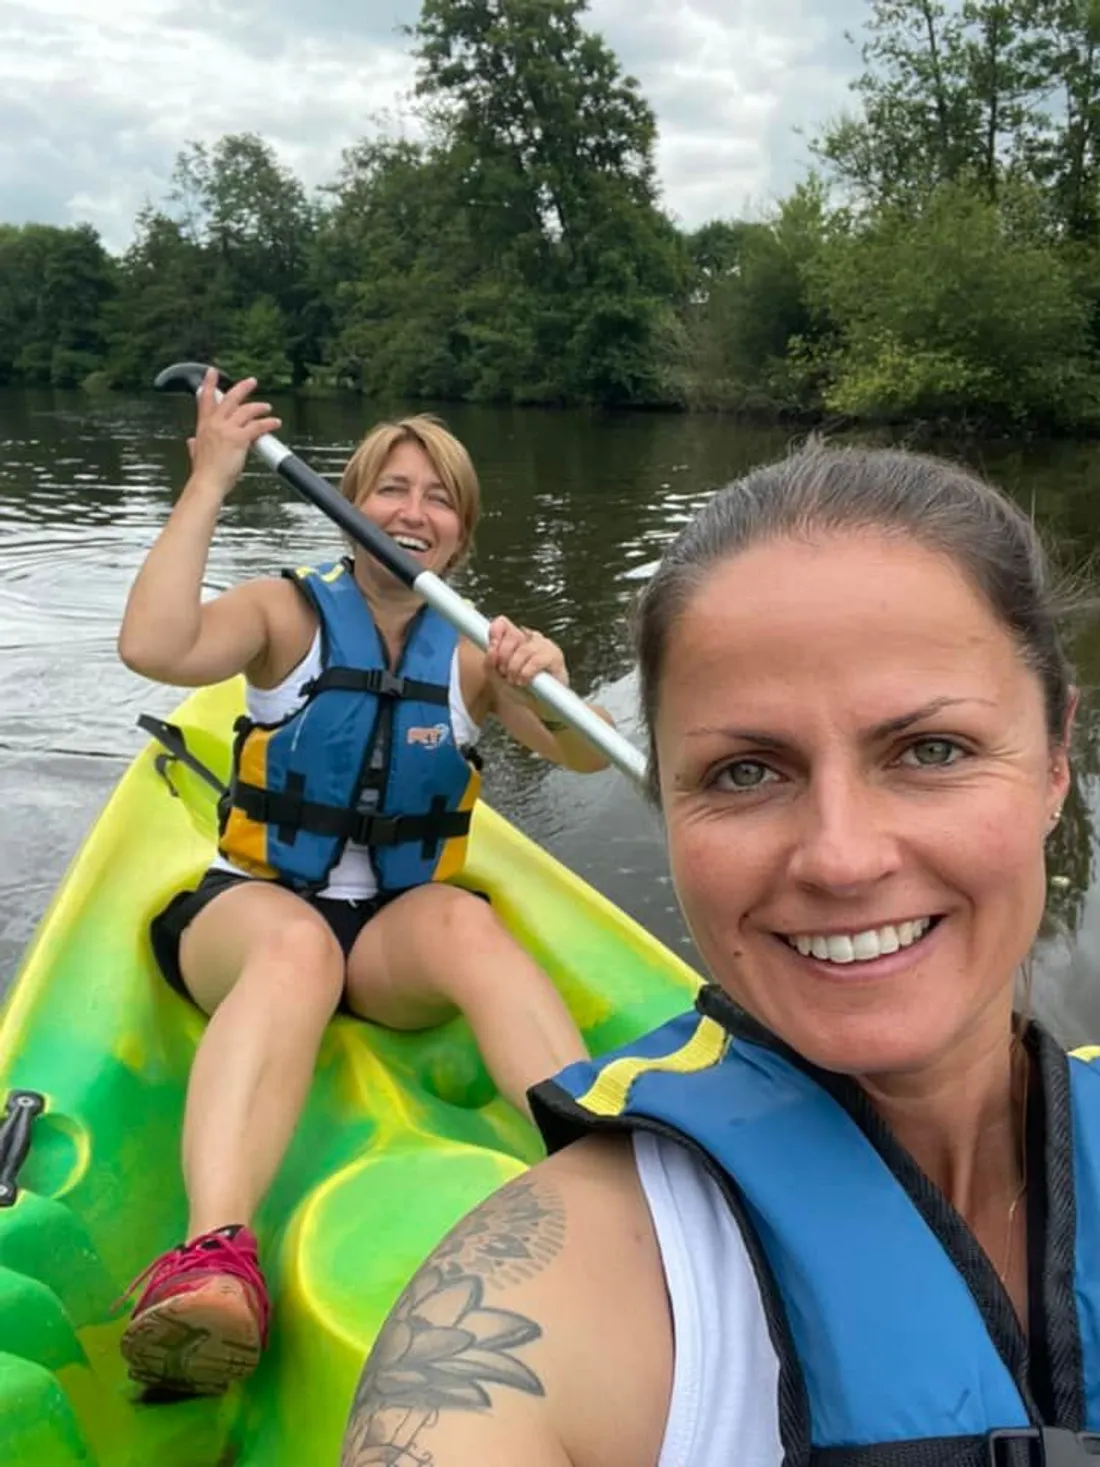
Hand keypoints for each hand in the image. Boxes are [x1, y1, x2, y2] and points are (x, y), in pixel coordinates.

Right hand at [185, 368, 281, 498]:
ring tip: (267, 407)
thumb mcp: (195, 455)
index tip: (212, 372)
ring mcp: (227, 429)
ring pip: (246, 410)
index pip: (205, 399)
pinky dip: (268, 423)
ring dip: (259, 407)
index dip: (209, 384)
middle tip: (251, 381)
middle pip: (229, 398)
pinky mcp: (239, 438)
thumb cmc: (204, 473)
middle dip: (242, 388)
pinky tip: (275, 423)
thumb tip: (191, 442)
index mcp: (203, 426)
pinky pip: (257, 426)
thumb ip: (194, 446)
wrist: (207, 483)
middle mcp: (214, 424)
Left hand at [485, 616, 569, 694]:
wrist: (537, 707)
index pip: (503, 623)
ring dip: (514, 667)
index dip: (495, 633)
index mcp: (515, 638)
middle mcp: (530, 638)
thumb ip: (489, 662)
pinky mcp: (555, 656)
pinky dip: (526, 672)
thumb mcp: (497, 677)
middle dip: (504, 656)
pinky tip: (524, 681)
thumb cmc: (519, 689)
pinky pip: (537, 660)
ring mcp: (544, 645)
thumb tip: (491, 650)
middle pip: (513, 634)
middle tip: (504, 672)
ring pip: (524, 649)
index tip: (492, 648)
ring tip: (514, 680)